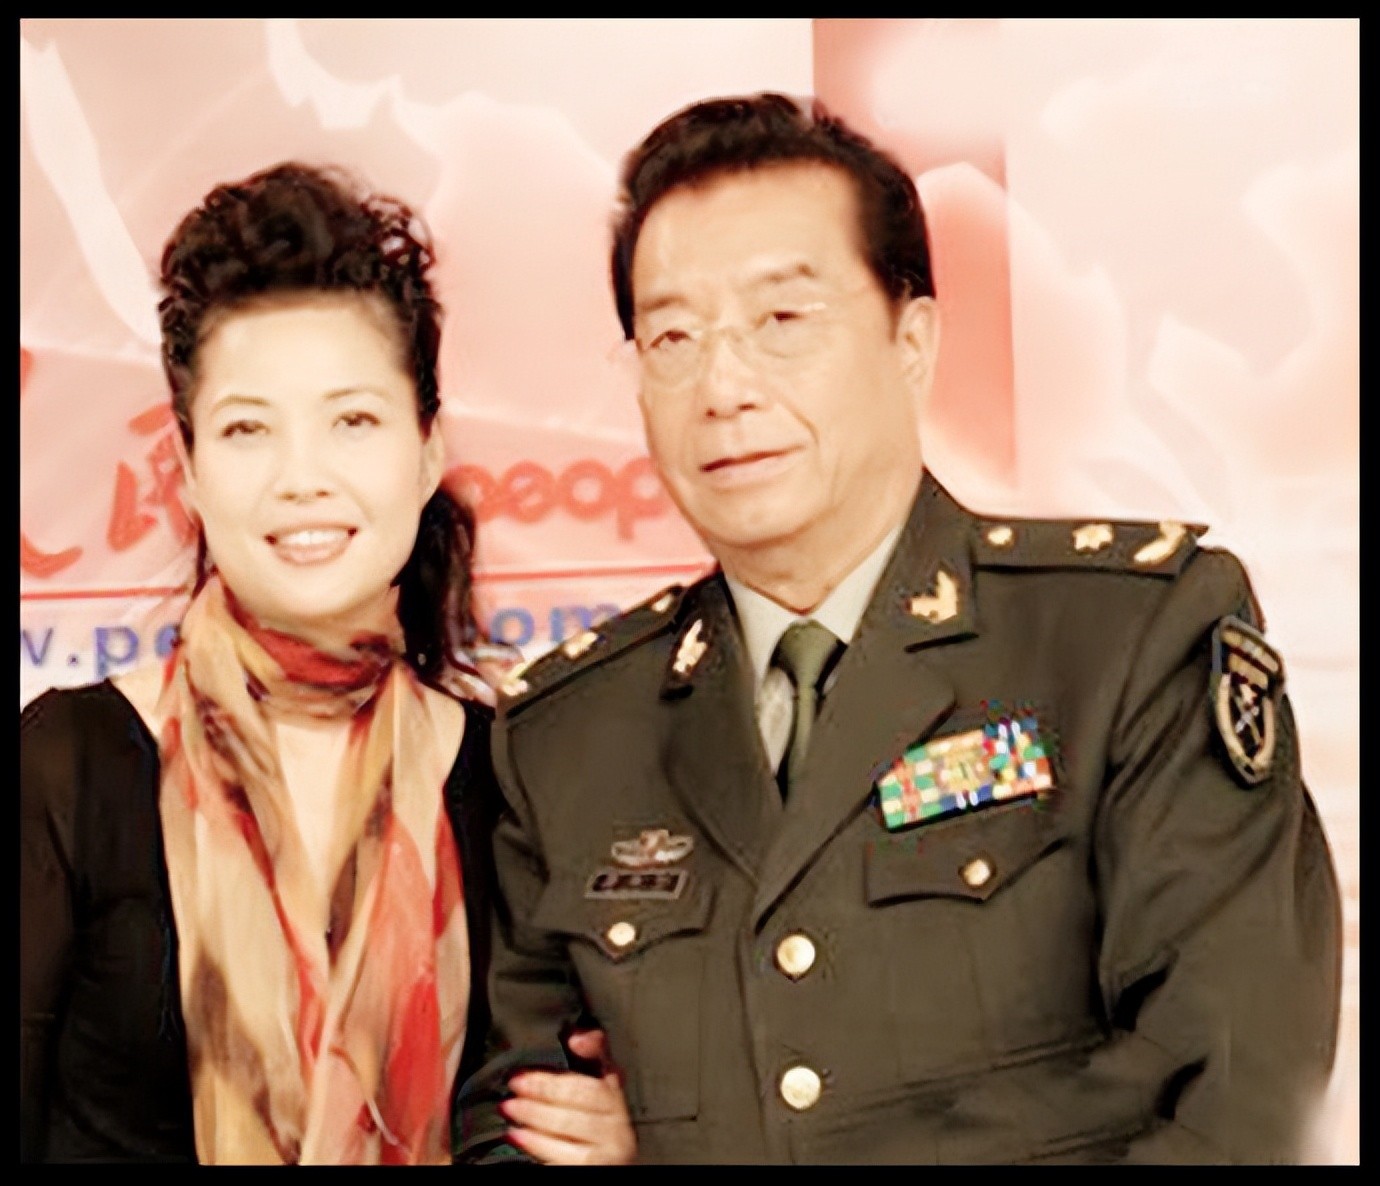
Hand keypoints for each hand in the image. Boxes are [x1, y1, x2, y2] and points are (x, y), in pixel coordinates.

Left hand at [499, 1030, 636, 1164]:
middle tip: (517, 1081)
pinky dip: (536, 1142)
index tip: (573, 1040)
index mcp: (616, 1104)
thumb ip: (586, 1065)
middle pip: (585, 1095)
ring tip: (509, 1106)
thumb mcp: (586, 1100)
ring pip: (570, 1123)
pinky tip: (518, 1134)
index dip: (591, 1052)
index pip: (606, 1070)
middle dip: (548, 1085)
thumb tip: (578, 1036)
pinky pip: (561, 1153)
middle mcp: (617, 1127)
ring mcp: (607, 1151)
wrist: (592, 1168)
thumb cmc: (584, 1137)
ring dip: (535, 1112)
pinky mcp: (591, 1169)